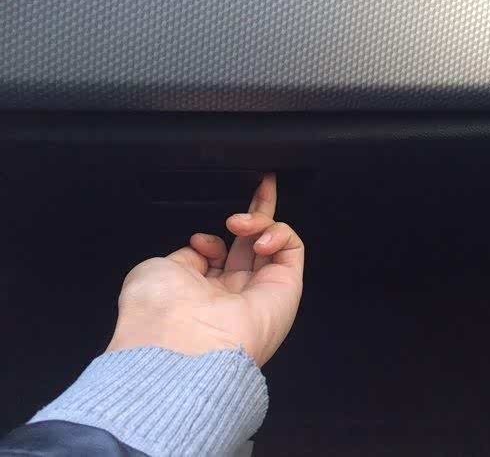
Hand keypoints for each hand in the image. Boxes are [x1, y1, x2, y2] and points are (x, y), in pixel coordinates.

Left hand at [106, 173, 303, 365]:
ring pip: (275, 241)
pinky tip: (259, 238)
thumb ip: (186, 256)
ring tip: (239, 222)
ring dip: (261, 218)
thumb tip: (202, 246)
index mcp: (202, 295)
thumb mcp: (159, 270)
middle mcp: (234, 294)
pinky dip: (279, 233)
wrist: (181, 343)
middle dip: (256, 210)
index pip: (220, 257)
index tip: (200, 238)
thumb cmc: (160, 312)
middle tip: (261, 182)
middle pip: (252, 244)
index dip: (215, 237)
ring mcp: (262, 290)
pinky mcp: (287, 287)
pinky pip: (293, 249)